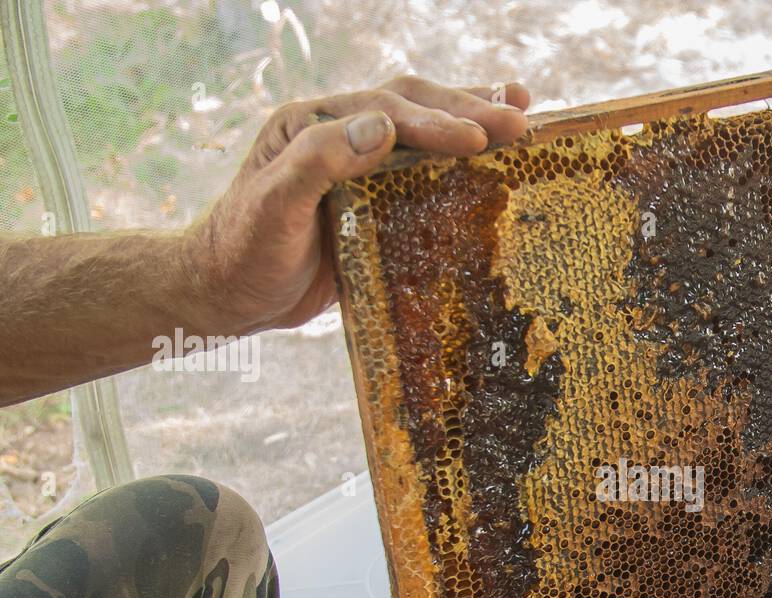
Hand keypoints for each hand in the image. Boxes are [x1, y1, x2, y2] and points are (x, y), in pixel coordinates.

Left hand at [182, 76, 529, 335]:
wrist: (227, 296)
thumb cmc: (242, 252)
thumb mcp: (272, 206)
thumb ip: (318, 161)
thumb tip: (381, 126)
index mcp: (312, 124)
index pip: (384, 110)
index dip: (434, 121)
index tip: (477, 138)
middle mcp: (338, 134)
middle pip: (412, 106)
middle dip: (468, 110)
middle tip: (520, 123)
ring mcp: (358, 166)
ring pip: (423, 131)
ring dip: (472, 121)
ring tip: (522, 118)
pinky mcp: (373, 201)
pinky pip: (424, 171)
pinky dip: (461, 163)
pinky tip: (491, 165)